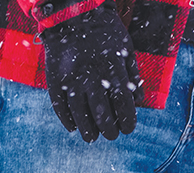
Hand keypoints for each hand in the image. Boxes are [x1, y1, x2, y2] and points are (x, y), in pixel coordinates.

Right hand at [39, 6, 140, 141]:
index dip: (127, 121)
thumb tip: (139, 98)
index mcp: (112, 70)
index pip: (123, 105)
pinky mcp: (54, 80)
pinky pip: (60, 107)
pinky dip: (66, 121)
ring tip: (92, 137)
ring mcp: (71, 80)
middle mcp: (92, 78)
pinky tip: (73, 127)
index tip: (128, 129)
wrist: (72, 14)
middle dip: (109, 130)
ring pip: (80, 115)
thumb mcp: (124, 47)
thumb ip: (132, 72)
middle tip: (111, 135)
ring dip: (88, 131)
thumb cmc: (103, 31)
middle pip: (102, 115)